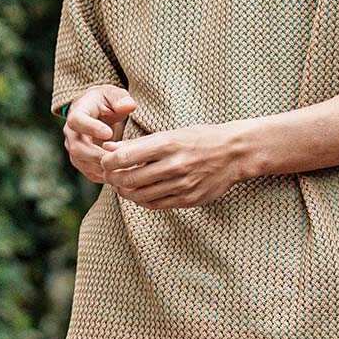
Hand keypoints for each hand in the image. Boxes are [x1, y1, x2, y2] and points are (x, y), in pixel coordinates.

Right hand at [63, 85, 137, 182]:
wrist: (97, 113)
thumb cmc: (106, 101)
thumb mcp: (114, 94)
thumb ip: (121, 99)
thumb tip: (128, 105)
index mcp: (77, 112)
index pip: (77, 121)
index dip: (91, 128)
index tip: (109, 134)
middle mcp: (71, 132)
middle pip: (77, 147)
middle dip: (96, 155)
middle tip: (117, 158)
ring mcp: (74, 148)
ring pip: (81, 162)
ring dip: (100, 168)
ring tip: (120, 169)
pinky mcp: (81, 161)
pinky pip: (89, 172)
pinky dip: (103, 176)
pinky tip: (119, 176)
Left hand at [99, 120, 253, 208]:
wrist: (234, 153)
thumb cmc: (200, 139)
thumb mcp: (171, 134)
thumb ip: (139, 144)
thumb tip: (108, 147)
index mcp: (168, 144)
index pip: (125, 156)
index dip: (108, 162)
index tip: (105, 162)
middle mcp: (174, 165)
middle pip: (129, 179)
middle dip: (113, 179)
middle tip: (109, 177)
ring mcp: (182, 184)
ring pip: (141, 195)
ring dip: (125, 192)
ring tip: (121, 186)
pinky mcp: (189, 199)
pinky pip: (156, 204)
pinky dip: (142, 200)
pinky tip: (139, 194)